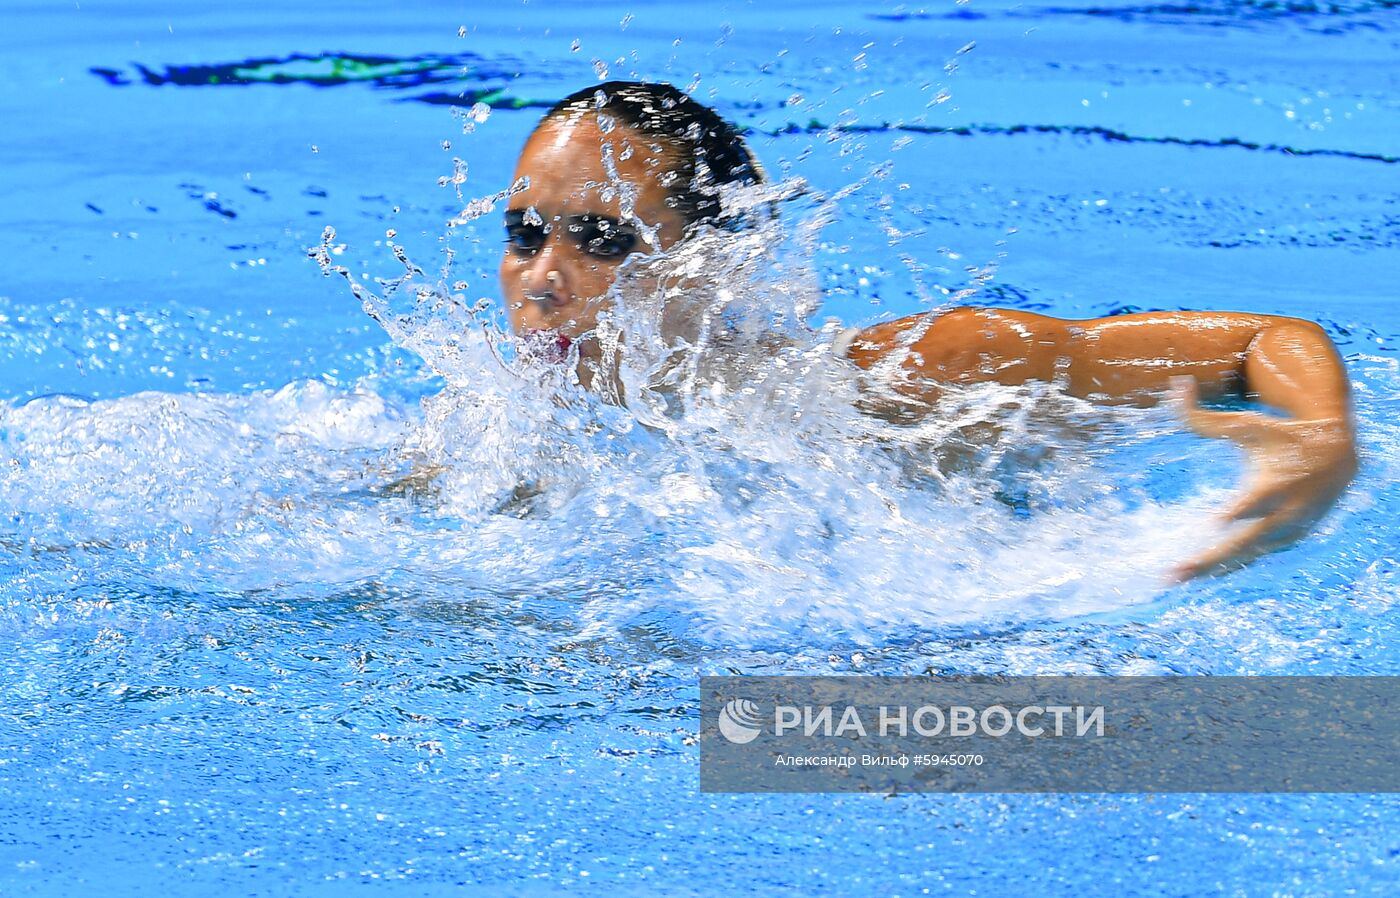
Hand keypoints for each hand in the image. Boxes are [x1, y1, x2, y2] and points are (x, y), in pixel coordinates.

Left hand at [1169, 376, 1357, 580]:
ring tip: (1175, 580)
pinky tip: (1200, 576)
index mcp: (1275, 483)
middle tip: (1174, 573)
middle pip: (1244, 542)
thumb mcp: (1246, 424)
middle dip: (1208, 560)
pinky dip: (1230, 568)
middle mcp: (1284, 513)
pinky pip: (1255, 558)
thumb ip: (1203, 414)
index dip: (1242, 509)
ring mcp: (1288, 532)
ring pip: (1247, 557)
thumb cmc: (1282, 435)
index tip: (1219, 519)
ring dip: (1212, 570)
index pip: (1258, 500)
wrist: (1338, 455)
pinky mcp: (1289, 541)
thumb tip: (1175, 385)